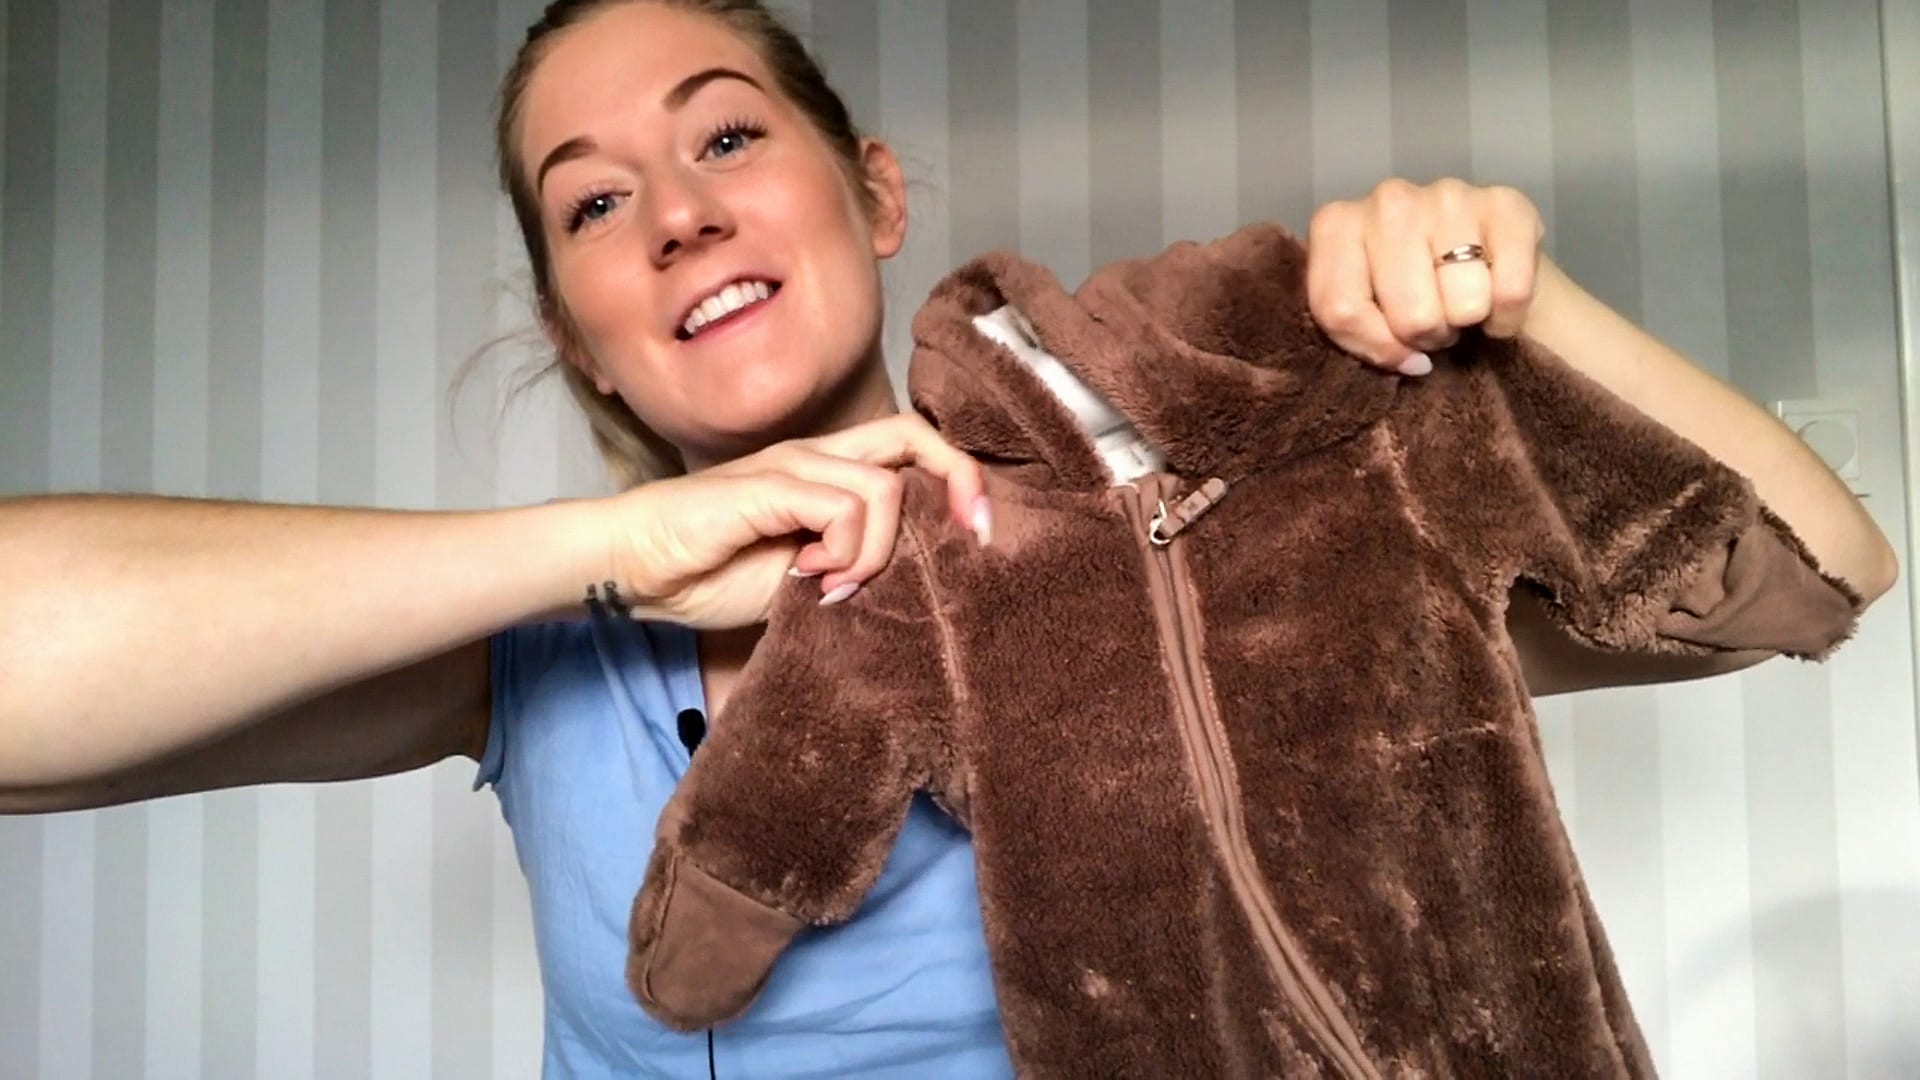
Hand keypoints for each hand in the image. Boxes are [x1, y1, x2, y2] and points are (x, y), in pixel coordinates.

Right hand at [601, 414, 989, 628]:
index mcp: (829, 472)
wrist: (632, 567)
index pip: (914, 448)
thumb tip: (919, 586)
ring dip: (876, 553)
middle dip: (960, 485)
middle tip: (966, 543)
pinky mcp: (767, 484)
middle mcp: (817, 456)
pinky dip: (845, 552)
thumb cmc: (709, 572)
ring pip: (883, 491)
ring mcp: (791, 466)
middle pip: (915, 436)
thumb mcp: (806, 578)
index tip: (979, 536)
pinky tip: (809, 579)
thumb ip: (855, 568)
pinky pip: (842, 507)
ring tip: (833, 586)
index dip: (960, 481)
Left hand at [1305, 178, 1544, 373]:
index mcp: (1336, 225)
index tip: (1398, 353)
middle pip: (1410, 315)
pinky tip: (1497, 302)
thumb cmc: (1407, 296)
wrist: (1478, 268)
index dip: (1375, 348)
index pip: (1340, 309)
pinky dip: (1508, 316)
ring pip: (1464, 306)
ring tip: (1461, 307)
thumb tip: (1408, 359)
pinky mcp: (1508, 205)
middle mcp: (1389, 200)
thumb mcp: (1363, 315)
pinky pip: (1511, 292)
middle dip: (1427, 335)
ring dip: (1466, 321)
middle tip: (1433, 323)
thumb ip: (1356, 330)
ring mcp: (1449, 196)